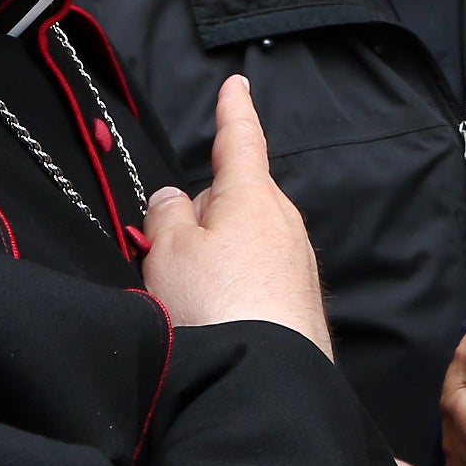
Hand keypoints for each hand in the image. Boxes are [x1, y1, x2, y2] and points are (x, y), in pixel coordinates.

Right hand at [140, 77, 332, 353]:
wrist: (265, 382)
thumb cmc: (215, 307)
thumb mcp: (169, 252)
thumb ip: (166, 216)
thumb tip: (174, 198)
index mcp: (252, 196)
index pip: (240, 141)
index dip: (234, 111)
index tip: (237, 83)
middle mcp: (284, 223)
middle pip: (238, 198)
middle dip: (207, 209)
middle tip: (169, 245)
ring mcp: (297, 265)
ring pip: (246, 240)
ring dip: (217, 255)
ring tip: (188, 295)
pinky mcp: (299, 305)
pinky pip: (257, 277)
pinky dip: (234, 287)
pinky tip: (215, 316)